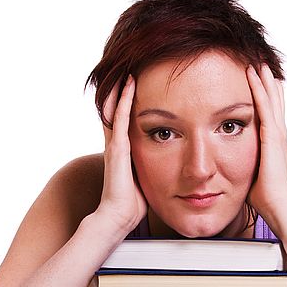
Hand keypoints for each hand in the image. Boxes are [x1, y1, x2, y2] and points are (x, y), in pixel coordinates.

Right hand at [95, 75, 147, 232]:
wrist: (117, 218)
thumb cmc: (132, 206)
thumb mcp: (147, 182)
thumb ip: (153, 171)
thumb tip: (172, 170)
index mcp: (123, 152)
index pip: (124, 122)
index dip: (128, 104)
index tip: (137, 86)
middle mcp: (116, 145)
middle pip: (116, 110)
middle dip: (121, 91)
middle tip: (127, 69)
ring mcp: (115, 145)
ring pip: (116, 109)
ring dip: (121, 88)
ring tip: (127, 68)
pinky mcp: (117, 149)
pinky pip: (120, 118)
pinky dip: (124, 99)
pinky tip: (129, 83)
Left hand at [246, 64, 286, 221]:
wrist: (280, 206)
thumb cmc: (266, 197)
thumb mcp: (252, 176)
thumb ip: (243, 167)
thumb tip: (228, 171)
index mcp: (273, 145)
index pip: (270, 116)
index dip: (267, 99)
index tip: (263, 84)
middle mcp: (277, 137)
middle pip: (273, 103)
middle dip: (268, 84)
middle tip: (263, 66)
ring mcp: (276, 135)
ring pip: (270, 101)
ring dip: (264, 81)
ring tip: (259, 63)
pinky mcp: (271, 137)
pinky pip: (264, 108)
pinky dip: (259, 90)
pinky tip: (253, 76)